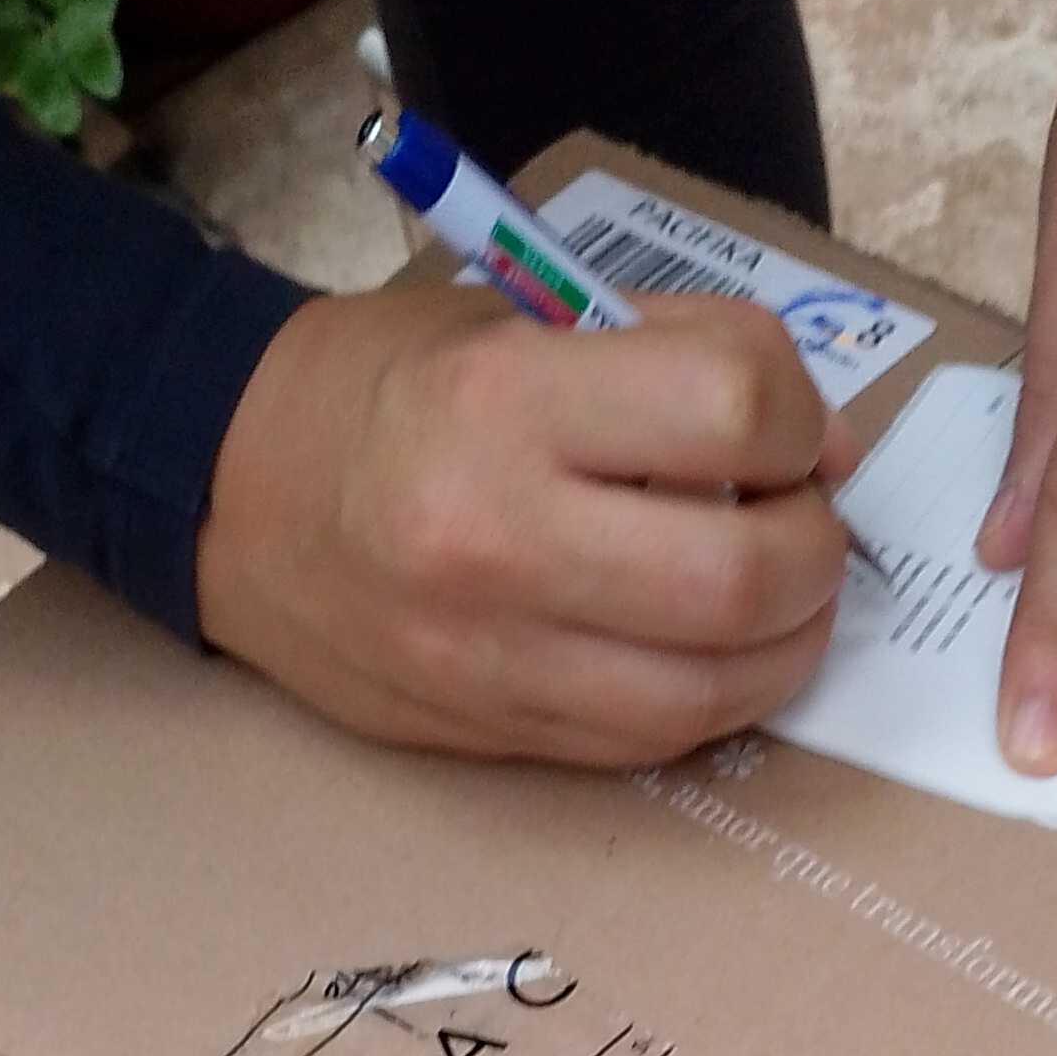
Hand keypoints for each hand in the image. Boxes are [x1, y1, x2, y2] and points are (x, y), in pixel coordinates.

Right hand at [195, 284, 856, 766]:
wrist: (231, 497)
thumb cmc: (383, 386)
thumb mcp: (517, 316)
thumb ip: (672, 357)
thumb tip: (825, 443)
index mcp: (504, 403)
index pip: (731, 408)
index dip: (800, 416)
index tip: (792, 426)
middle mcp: (500, 542)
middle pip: (740, 576)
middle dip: (814, 549)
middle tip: (804, 519)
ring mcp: (496, 659)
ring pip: (713, 688)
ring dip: (788, 642)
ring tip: (780, 592)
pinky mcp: (495, 734)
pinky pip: (653, 739)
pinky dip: (718, 696)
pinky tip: (716, 648)